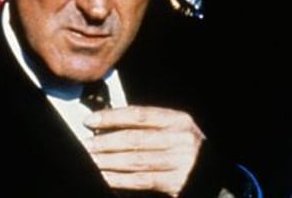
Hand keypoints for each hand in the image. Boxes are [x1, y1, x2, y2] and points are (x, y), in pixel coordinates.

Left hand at [83, 106, 204, 196]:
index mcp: (178, 120)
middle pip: (134, 139)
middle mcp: (181, 139)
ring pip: (135, 160)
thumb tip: (107, 124)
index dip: (111, 117)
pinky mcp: (178, 184)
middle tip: (84, 144)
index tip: (90, 120)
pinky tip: (104, 176)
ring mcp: (181, 163)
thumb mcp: (174, 131)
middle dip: (104, 142)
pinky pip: (142, 180)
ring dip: (108, 161)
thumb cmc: (186, 150)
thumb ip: (148, 126)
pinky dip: (120, 178)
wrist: (215, 178)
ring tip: (90, 159)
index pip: (138, 115)